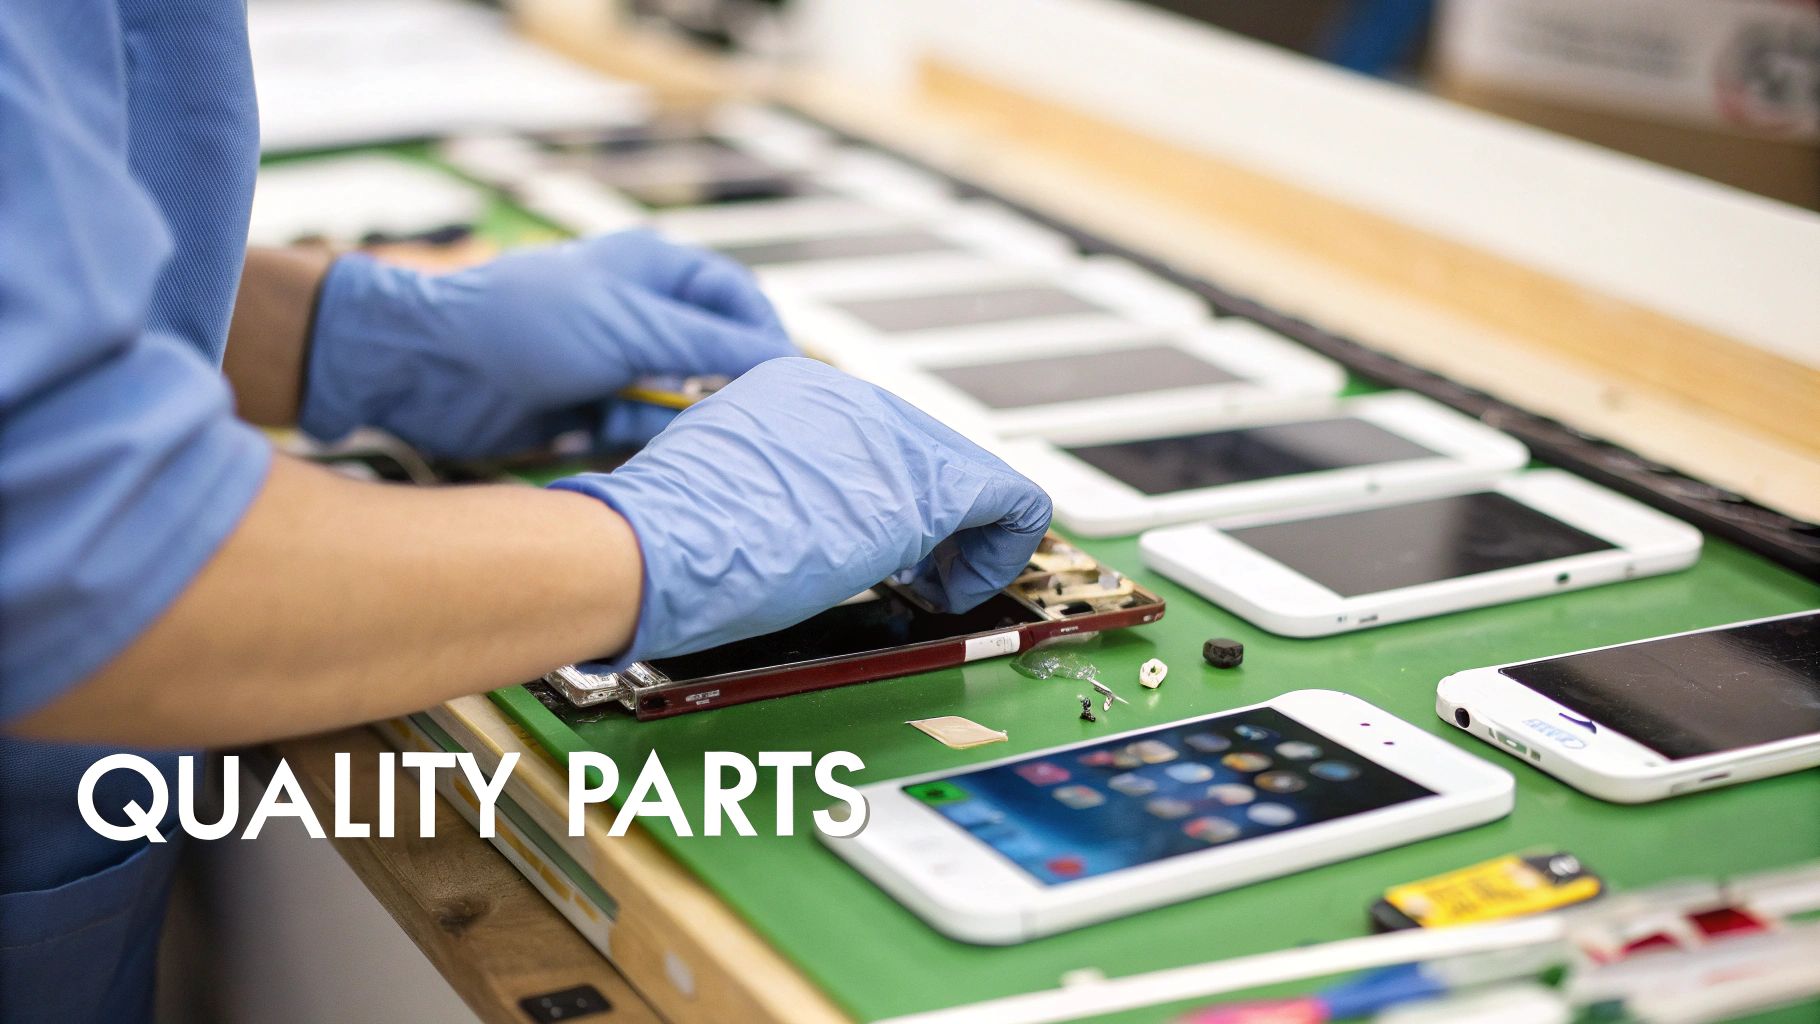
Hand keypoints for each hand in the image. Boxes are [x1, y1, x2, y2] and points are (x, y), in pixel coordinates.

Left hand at [301, 230, 795, 457]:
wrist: (427, 367)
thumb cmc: (522, 323)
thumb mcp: (630, 326)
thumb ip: (709, 345)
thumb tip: (780, 361)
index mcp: (652, 268)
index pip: (736, 300)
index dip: (764, 340)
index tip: (785, 384)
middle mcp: (638, 312)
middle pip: (711, 355)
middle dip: (721, 390)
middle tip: (738, 424)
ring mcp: (613, 359)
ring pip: (677, 399)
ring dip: (674, 421)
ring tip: (666, 435)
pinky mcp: (588, 404)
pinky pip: (638, 428)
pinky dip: (635, 439)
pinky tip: (614, 442)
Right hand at [552, 358, 1053, 665]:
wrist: (658, 545)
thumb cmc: (666, 535)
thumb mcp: (718, 485)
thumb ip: (760, 482)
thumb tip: (784, 514)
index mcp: (794, 388)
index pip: (877, 440)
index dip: (886, 497)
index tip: (877, 546)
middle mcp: (849, 397)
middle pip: (932, 453)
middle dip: (937, 520)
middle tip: (917, 574)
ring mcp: (890, 438)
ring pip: (975, 475)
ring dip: (965, 540)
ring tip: (933, 586)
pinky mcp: (926, 490)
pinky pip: (1010, 504)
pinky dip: (999, 552)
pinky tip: (955, 590)